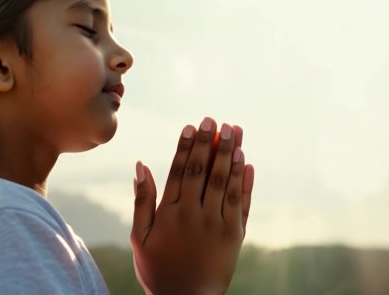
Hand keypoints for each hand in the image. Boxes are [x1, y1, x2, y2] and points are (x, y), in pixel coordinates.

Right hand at [131, 117, 254, 294]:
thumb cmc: (158, 268)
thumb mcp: (140, 237)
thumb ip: (142, 200)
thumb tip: (140, 166)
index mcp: (171, 212)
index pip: (180, 170)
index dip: (187, 146)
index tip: (192, 126)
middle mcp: (195, 214)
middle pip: (205, 171)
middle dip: (210, 143)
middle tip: (215, 120)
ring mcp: (218, 224)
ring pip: (226, 182)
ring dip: (230, 155)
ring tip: (235, 131)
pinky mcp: (236, 235)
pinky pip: (243, 203)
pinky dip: (246, 182)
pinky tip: (247, 163)